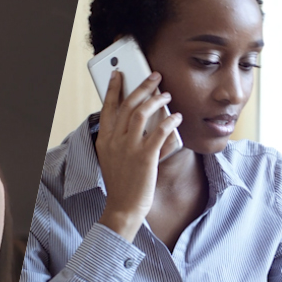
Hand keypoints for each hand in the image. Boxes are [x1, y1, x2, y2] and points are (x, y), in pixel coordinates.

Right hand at [95, 70, 182, 241]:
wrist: (123, 207)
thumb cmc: (121, 184)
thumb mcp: (112, 159)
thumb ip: (121, 140)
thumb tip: (140, 121)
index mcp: (104, 141)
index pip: (107, 108)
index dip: (113, 89)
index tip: (118, 75)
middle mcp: (114, 141)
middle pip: (127, 105)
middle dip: (141, 86)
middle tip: (154, 76)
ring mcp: (128, 148)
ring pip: (141, 113)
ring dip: (156, 100)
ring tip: (167, 95)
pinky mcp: (145, 157)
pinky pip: (160, 131)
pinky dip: (169, 120)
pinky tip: (176, 117)